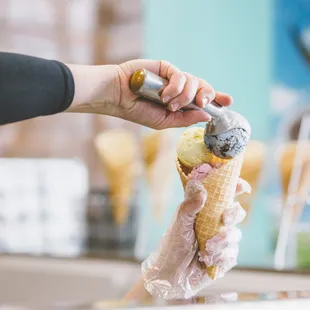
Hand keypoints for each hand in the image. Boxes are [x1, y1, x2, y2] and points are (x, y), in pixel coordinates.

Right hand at [116, 60, 232, 128]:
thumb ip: (185, 119)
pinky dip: (176, 88)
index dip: (217, 98)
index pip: (202, 98)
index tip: (229, 102)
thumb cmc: (139, 111)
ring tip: (169, 104)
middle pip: (203, 87)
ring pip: (193, 82)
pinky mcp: (166, 67)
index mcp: (180, 102)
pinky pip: (180, 76)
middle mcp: (179, 88)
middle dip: (209, 95)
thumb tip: (207, 116)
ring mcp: (173, 77)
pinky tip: (165, 96)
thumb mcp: (165, 122)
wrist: (119, 97)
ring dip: (184, 97)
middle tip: (203, 103)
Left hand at [140, 178, 249, 299]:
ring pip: (236, 234)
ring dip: (222, 241)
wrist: (171, 275)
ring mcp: (221, 240)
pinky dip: (221, 257)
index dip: (235, 188)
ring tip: (206, 248)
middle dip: (233, 214)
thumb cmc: (172, 245)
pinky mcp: (224, 258)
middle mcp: (215, 223)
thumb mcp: (179, 223)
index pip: (223, 195)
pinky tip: (207, 260)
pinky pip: (232, 253)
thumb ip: (189, 205)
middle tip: (224, 219)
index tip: (242, 187)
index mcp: (205, 211)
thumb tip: (199, 186)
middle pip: (236, 212)